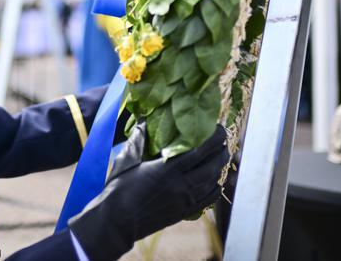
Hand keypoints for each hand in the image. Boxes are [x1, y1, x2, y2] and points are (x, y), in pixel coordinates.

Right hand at [68, 121, 229, 260]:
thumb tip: (145, 118)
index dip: (213, 139)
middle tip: (223, 140)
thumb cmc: (118, 189)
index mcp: (167, 170)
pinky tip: (216, 181)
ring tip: (221, 156)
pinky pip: (207, 200)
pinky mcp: (183, 212)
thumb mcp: (126, 160)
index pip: (199, 151)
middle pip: (211, 166)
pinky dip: (215, 188)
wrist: (117, 222)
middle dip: (221, 151)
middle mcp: (180, 185)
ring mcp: (184, 201)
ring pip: (211, 182)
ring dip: (219, 168)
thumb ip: (139, 138)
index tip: (219, 128)